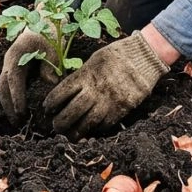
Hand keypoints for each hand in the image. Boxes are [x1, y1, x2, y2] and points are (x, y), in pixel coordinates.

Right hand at [0, 30, 61, 125]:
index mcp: (16, 54)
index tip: (22, 112)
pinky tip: (20, 111)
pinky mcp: (15, 69)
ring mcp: (10, 65)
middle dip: (8, 106)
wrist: (44, 21)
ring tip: (18, 121)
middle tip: (18, 123)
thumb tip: (50, 83)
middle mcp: (9, 61)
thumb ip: (51, 65)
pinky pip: (9, 87)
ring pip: (3, 88)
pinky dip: (12, 99)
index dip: (16, 97)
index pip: (13, 79)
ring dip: (8, 105)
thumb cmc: (49, 33)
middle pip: (2, 86)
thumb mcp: (53, 47)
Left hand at [44, 32, 170, 137]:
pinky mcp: (122, 109)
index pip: (61, 93)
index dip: (51, 103)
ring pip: (87, 123)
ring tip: (71, 137)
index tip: (47, 109)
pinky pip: (105, 124)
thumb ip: (82, 75)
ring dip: (77, 132)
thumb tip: (69, 90)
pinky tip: (91, 130)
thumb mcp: (94, 60)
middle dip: (61, 123)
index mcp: (85, 75)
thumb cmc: (117, 55)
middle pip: (72, 112)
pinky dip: (96, 129)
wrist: (143, 57)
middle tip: (56, 128)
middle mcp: (95, 90)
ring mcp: (108, 101)